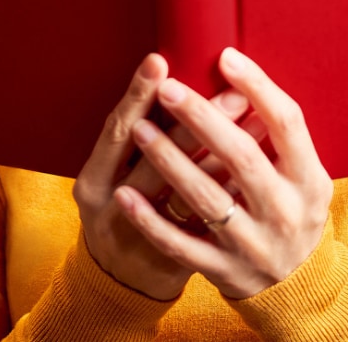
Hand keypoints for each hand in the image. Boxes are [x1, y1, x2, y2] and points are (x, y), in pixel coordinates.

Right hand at [73, 53, 251, 300]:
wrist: (119, 286)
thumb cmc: (118, 209)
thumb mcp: (110, 174)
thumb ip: (134, 132)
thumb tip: (170, 78)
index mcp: (91, 183)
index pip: (115, 131)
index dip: (136, 95)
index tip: (160, 61)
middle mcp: (113, 212)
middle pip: (156, 158)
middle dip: (196, 119)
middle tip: (230, 87)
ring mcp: (147, 241)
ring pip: (190, 191)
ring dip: (225, 148)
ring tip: (252, 114)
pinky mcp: (177, 262)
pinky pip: (212, 221)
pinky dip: (232, 187)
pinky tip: (255, 161)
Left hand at [113, 47, 333, 298]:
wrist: (297, 287)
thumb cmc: (291, 208)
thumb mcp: (303, 173)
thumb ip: (279, 135)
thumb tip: (241, 77)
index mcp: (309, 179)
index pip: (287, 123)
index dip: (258, 87)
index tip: (226, 57)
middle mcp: (285, 211)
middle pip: (241, 156)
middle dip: (201, 118)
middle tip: (168, 89)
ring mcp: (254, 245)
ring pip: (206, 198)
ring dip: (169, 160)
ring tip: (139, 127)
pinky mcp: (225, 272)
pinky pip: (182, 244)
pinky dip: (151, 220)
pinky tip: (125, 194)